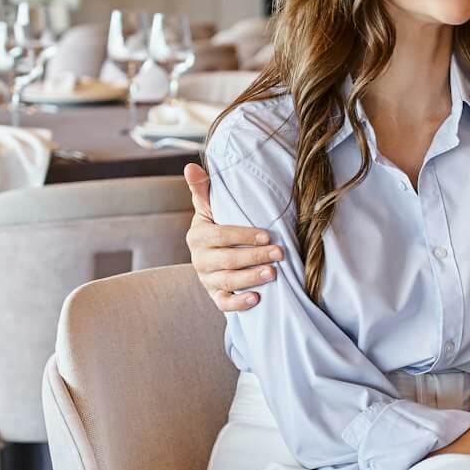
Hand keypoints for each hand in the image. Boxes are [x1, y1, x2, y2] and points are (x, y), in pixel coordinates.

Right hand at [184, 163, 280, 311]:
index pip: (222, 236)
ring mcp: (207, 279)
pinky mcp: (215, 295)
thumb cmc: (216, 225)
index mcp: (198, 236)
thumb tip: (190, 166)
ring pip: (228, 282)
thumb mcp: (209, 207)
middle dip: (254, 257)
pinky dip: (239, 303)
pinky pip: (224, 303)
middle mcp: (200, 259)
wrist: (212, 253)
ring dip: (251, 279)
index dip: (244, 236)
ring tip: (273, 274)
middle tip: (280, 254)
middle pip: (228, 260)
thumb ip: (202, 189)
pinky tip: (257, 299)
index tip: (267, 236)